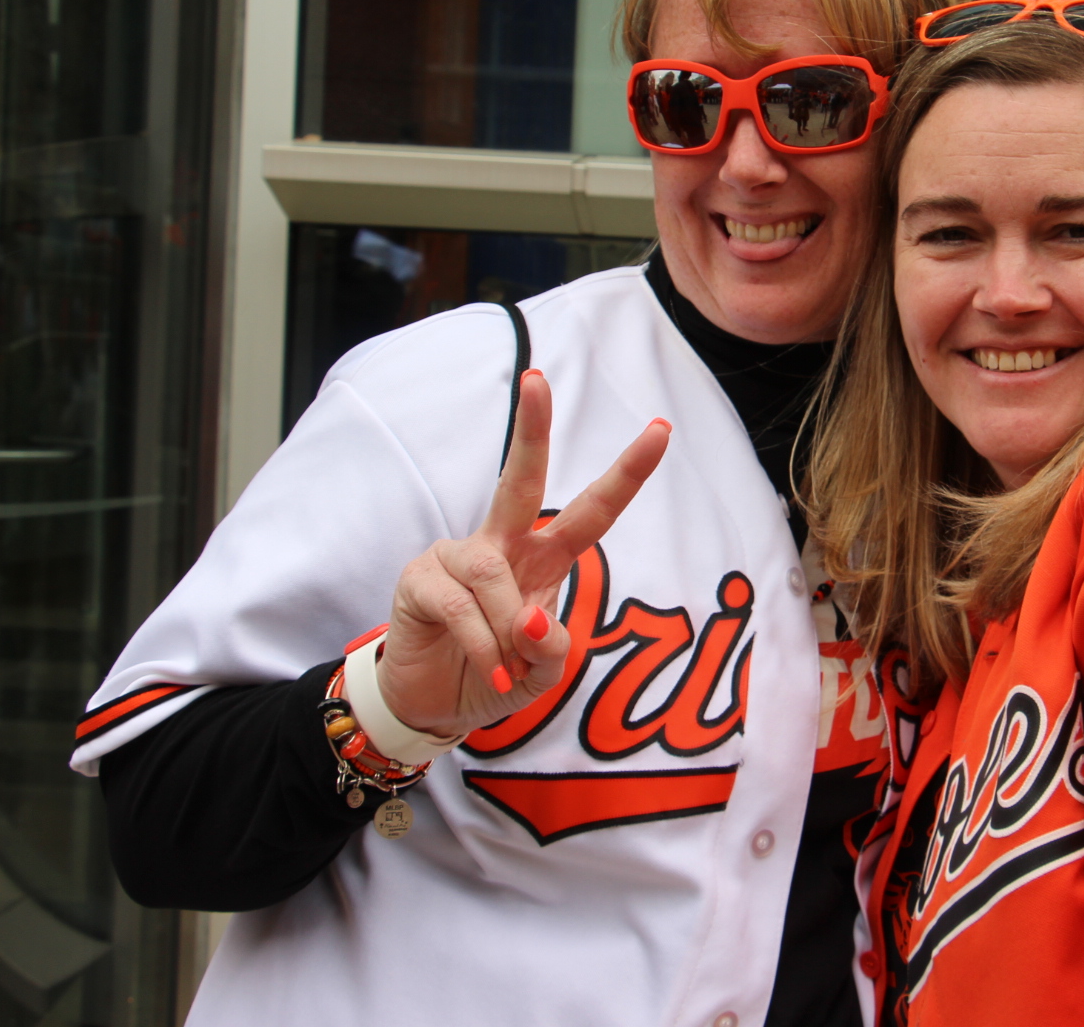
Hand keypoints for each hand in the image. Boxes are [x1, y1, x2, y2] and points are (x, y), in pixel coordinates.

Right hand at [377, 370, 670, 737]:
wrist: (435, 704)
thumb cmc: (497, 676)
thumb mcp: (542, 674)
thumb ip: (551, 650)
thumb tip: (532, 617)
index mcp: (545, 557)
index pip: (592, 510)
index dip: (627, 474)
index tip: (662, 430)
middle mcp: (502, 544)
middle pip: (521, 478)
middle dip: (532, 429)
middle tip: (536, 378)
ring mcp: (457, 557)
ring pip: (493, 574)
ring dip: (507, 629)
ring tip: (508, 670)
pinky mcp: (420, 580)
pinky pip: (461, 605)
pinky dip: (483, 646)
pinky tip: (492, 671)